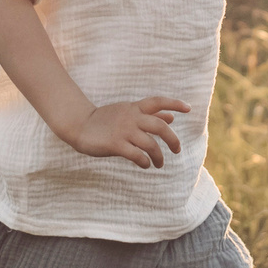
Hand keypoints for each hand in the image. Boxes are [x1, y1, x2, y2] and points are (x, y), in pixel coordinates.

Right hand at [68, 97, 191, 168]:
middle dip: (173, 140)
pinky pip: (137, 155)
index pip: (158, 102)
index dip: (174, 104)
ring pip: (150, 144)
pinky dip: (145, 162)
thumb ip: (150, 115)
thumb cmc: (105, 119)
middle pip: (160, 127)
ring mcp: (123, 131)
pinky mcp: (115, 144)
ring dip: (159, 157)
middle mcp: (131, 117)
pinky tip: (145, 165)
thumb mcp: (128, 112)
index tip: (188, 109)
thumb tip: (171, 117)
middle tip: (177, 150)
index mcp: (134, 108)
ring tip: (159, 164)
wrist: (79, 124)